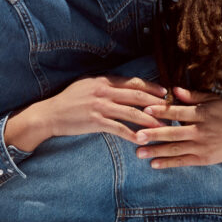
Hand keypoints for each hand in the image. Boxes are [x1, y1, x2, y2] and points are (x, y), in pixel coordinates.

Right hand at [4, 75, 168, 153]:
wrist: (50, 115)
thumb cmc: (68, 101)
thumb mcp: (86, 86)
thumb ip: (105, 85)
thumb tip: (123, 86)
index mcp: (104, 81)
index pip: (134, 82)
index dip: (152, 87)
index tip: (165, 93)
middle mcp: (104, 91)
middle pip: (138, 96)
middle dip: (157, 103)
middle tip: (171, 110)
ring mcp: (101, 106)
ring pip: (132, 112)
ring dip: (150, 120)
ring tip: (163, 127)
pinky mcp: (96, 122)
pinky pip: (120, 129)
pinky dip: (133, 134)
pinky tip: (143, 140)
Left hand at [133, 87, 221, 169]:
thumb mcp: (212, 100)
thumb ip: (193, 96)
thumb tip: (173, 89)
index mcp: (202, 114)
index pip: (178, 112)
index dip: (161, 111)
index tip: (145, 110)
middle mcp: (201, 131)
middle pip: (173, 132)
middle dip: (154, 134)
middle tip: (136, 136)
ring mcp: (201, 146)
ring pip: (175, 149)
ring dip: (156, 151)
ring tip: (139, 152)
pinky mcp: (203, 159)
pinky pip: (182, 161)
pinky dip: (168, 163)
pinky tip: (153, 164)